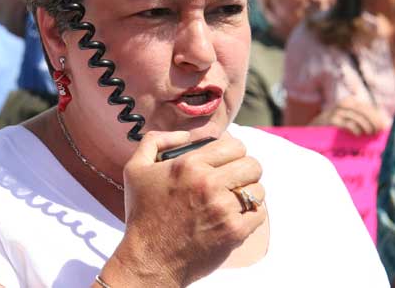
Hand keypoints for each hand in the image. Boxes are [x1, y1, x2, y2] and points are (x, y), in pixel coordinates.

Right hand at [101, 131, 265, 287]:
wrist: (149, 259)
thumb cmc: (142, 214)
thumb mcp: (135, 169)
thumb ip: (156, 141)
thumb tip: (186, 135)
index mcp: (189, 164)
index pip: (234, 145)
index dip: (233, 150)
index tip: (227, 160)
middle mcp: (209, 184)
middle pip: (252, 164)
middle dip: (246, 169)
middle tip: (234, 178)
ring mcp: (223, 209)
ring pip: (258, 189)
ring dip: (249, 192)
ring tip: (235, 199)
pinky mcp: (234, 232)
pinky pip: (259, 214)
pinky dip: (251, 214)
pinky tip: (236, 215)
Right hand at [313, 97, 389, 135]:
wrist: (314, 130)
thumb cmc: (335, 127)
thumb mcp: (348, 119)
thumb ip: (363, 119)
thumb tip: (384, 125)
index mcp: (350, 102)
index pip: (367, 108)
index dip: (377, 117)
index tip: (384, 127)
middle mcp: (344, 104)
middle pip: (364, 111)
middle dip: (373, 121)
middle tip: (378, 131)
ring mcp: (337, 111)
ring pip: (357, 117)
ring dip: (366, 126)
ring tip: (369, 133)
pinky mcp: (332, 120)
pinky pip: (348, 123)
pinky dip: (355, 129)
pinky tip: (358, 134)